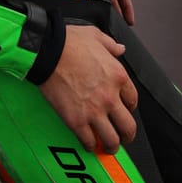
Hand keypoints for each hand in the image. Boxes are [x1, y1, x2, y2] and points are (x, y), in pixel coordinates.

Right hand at [39, 24, 137, 152]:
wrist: (48, 51)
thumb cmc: (70, 42)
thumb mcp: (96, 36)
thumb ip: (111, 45)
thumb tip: (120, 48)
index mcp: (118, 76)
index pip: (133, 100)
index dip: (130, 108)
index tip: (124, 110)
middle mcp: (110, 97)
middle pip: (128, 127)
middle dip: (127, 135)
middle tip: (123, 137)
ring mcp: (94, 111)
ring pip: (112, 140)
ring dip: (112, 146)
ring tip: (108, 146)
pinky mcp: (77, 121)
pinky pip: (89, 142)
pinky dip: (91, 146)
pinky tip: (89, 144)